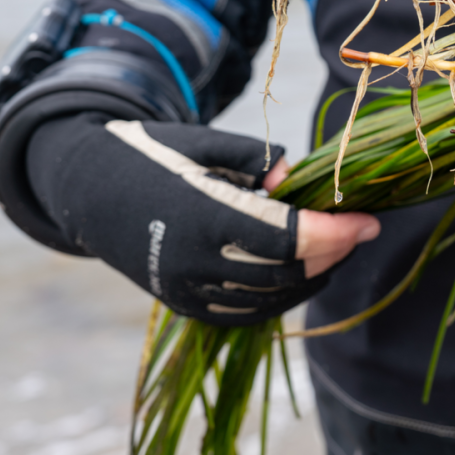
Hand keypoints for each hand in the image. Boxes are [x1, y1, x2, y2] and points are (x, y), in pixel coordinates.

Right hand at [26, 114, 379, 324]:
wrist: (85, 190)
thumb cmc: (152, 153)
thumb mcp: (204, 142)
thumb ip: (256, 161)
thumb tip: (295, 182)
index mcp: (204, 214)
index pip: (290, 238)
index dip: (337, 233)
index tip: (369, 220)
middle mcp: (196, 261)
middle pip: (288, 272)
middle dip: (334, 253)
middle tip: (360, 231)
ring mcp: (188, 289)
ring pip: (272, 298)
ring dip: (314, 276)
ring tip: (339, 249)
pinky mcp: (184, 305)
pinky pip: (247, 312)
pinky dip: (283, 296)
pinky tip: (304, 273)